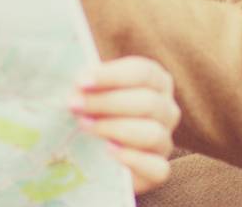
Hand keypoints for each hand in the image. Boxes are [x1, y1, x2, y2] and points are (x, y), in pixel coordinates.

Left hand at [70, 56, 178, 194]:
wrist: (95, 151)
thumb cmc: (94, 110)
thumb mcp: (92, 90)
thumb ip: (87, 83)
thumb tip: (74, 82)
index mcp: (156, 81)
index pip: (142, 72)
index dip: (112, 76)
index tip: (82, 82)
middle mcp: (166, 109)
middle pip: (147, 101)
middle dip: (107, 102)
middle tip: (75, 105)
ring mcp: (165, 140)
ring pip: (152, 133)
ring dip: (115, 128)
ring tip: (85, 126)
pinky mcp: (158, 170)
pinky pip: (157, 167)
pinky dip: (133, 159)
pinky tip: (108, 150)